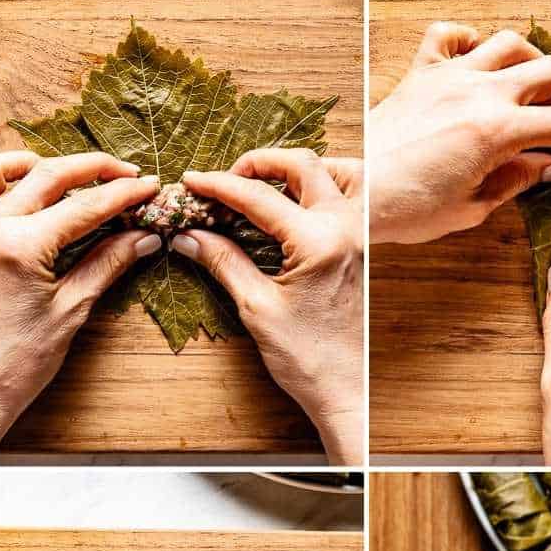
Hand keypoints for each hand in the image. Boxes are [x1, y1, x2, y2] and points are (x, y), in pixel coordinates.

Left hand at [0, 151, 161, 462]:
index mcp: (21, 247)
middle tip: (126, 172)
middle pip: (48, 174)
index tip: (150, 187)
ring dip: (36, 162)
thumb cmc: (17, 365)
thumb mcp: (70, 313)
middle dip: (93, 168)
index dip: (123, 193)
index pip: (85, 205)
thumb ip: (105, 265)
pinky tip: (22, 189)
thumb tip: (142, 238)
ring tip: (69, 171)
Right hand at [170, 150, 363, 463]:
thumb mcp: (257, 308)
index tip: (193, 181)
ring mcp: (359, 235)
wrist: (345, 388)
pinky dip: (312, 189)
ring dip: (290, 170)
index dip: (220, 186)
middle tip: (226, 176)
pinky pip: (341, 198)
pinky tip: (286, 204)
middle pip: (302, 165)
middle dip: (259, 163)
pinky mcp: (361, 246)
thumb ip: (224, 261)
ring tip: (255, 184)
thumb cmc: (306, 357)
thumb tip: (189, 235)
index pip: (259, 197)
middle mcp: (346, 228)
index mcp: (318, 242)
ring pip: (328, 174)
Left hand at [370, 23, 550, 244]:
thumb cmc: (405, 209)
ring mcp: (449, 78)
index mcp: (499, 131)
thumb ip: (516, 181)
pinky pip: (448, 35)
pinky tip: (475, 60)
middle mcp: (479, 93)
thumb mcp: (472, 208)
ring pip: (510, 43)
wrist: (354, 198)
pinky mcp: (419, 75)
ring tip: (532, 88)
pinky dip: (468, 39)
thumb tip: (548, 167)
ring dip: (531, 62)